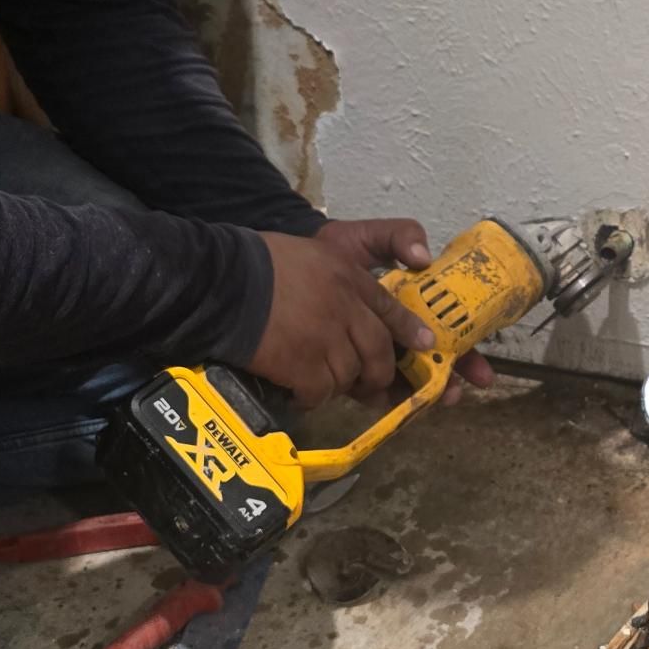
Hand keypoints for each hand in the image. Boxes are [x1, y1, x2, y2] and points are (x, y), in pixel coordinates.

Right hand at [247, 229, 435, 409]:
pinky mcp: (303, 365)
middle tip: (372, 384)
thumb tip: (357, 300)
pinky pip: (320, 393)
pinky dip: (311, 397)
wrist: (223, 283)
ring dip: (338, 384)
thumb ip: (342, 271)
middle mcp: (344, 308)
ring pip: (350, 376)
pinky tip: (299, 391)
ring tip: (321, 381)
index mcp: (347, 278)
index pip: (389, 308)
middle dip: (380, 373)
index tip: (425, 344)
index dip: (408, 329)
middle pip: (378, 352)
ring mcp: (325, 339)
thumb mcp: (312, 252)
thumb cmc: (261, 263)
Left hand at [315, 220, 494, 405]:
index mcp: (412, 306)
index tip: (480, 370)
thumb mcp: (370, 236)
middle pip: (433, 361)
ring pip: (406, 379)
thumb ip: (399, 236)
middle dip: (449, 379)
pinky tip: (393, 403)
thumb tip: (425, 258)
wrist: (290, 267)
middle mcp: (399, 332)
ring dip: (421, 392)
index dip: (466, 351)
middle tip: (456, 393)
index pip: (447, 331)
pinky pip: (372, 388)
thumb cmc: (336, 251)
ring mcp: (376, 352)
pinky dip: (385, 398)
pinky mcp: (350, 367)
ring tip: (428, 400)